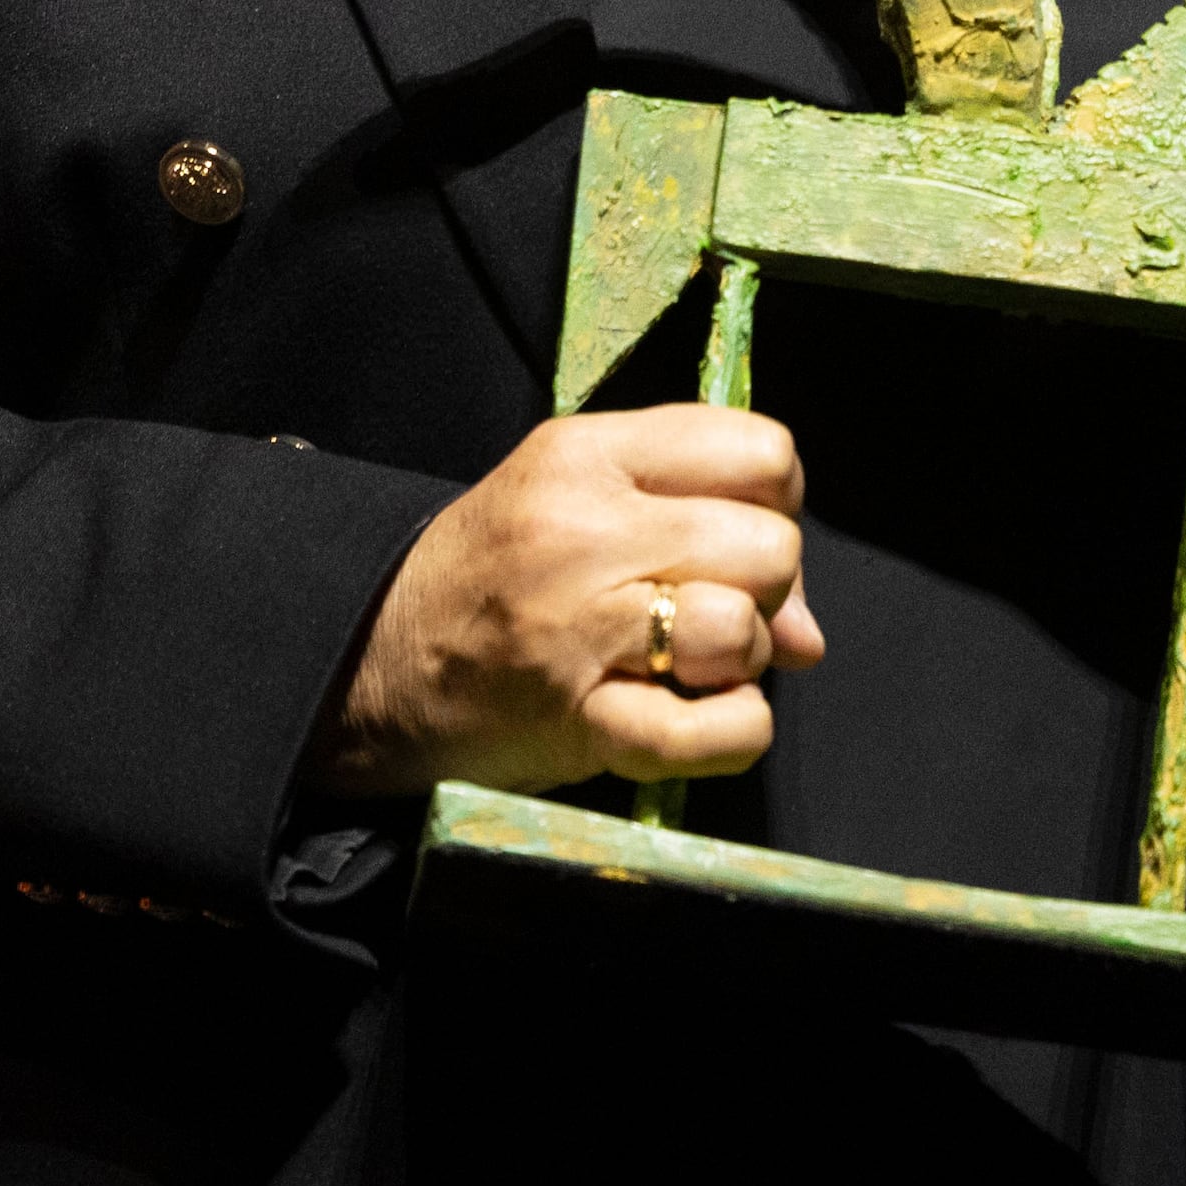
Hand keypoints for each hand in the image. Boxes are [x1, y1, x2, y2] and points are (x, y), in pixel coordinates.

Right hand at [306, 406, 826, 796]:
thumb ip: (697, 527)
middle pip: (770, 546)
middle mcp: (581, 531)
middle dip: (766, 590)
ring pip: (746, 630)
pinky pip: (717, 730)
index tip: (732, 538)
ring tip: (688, 665)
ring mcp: (577, 627)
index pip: (762, 451)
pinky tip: (701, 720)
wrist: (374, 662)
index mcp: (585, 454)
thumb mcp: (576, 504)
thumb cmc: (494, 575)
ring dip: (741, 662)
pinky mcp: (579, 721)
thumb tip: (811, 631)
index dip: (775, 504)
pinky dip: (734, 734)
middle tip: (708, 611)